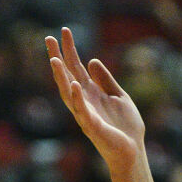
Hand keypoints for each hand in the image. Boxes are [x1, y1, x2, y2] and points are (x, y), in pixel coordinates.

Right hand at [46, 29, 146, 172]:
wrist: (133, 150)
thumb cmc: (125, 126)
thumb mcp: (118, 96)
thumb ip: (105, 80)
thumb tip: (92, 60)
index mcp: (91, 92)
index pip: (77, 67)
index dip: (70, 50)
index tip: (64, 31)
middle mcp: (84, 101)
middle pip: (68, 76)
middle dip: (58, 57)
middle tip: (48, 38)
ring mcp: (86, 113)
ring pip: (69, 93)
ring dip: (61, 77)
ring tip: (54, 59)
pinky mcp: (92, 126)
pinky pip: (82, 111)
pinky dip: (78, 98)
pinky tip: (75, 85)